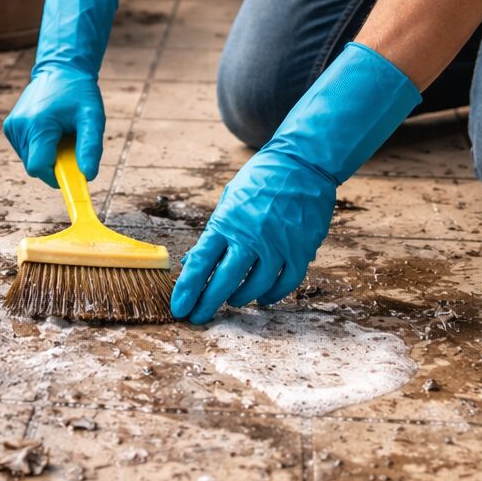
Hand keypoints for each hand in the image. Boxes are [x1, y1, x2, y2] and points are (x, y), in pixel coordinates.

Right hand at [5, 66, 105, 186]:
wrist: (60, 68)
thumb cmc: (79, 92)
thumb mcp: (92, 117)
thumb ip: (90, 147)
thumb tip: (87, 175)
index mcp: (38, 124)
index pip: (39, 167)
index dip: (56, 176)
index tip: (72, 174)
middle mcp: (19, 126)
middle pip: (35, 166)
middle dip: (54, 164)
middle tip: (70, 145)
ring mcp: (11, 126)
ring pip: (29, 160)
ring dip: (47, 155)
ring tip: (60, 133)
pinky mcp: (9, 126)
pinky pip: (25, 151)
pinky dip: (39, 147)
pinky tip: (49, 130)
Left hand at [171, 42, 422, 324]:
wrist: (302, 163)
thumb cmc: (261, 180)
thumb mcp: (230, 200)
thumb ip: (216, 233)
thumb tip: (195, 264)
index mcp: (227, 222)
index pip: (200, 263)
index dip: (187, 289)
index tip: (179, 308)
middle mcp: (251, 237)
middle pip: (224, 281)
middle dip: (208, 304)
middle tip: (199, 317)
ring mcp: (278, 245)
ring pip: (256, 287)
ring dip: (240, 298)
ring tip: (233, 300)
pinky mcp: (301, 250)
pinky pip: (285, 283)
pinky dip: (272, 295)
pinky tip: (263, 297)